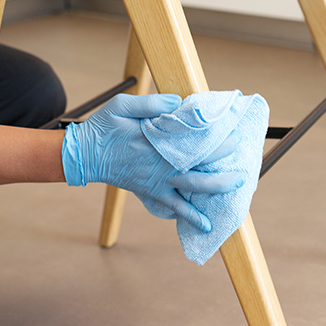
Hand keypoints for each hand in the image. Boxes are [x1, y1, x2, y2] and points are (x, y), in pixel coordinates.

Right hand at [61, 93, 242, 231]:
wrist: (84, 156)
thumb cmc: (103, 128)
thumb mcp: (122, 106)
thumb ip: (151, 103)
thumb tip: (179, 102)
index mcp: (155, 143)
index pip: (192, 141)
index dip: (215, 139)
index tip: (232, 135)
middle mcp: (160, 165)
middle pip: (199, 167)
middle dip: (223, 165)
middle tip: (241, 159)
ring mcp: (157, 181)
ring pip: (192, 189)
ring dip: (216, 188)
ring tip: (236, 185)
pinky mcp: (151, 192)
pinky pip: (174, 207)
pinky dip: (190, 216)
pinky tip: (206, 223)